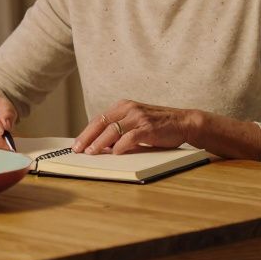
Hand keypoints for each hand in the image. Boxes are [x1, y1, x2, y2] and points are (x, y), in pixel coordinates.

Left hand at [74, 100, 198, 154]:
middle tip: (78, 149)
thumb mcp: (136, 123)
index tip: (77, 144)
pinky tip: (114, 153)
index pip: (99, 119)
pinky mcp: (148, 127)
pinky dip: (121, 146)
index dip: (86, 132)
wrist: (184, 122)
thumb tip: (102, 146)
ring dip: (100, 143)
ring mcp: (139, 117)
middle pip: (101, 122)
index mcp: (124, 106)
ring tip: (91, 152)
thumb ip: (120, 131)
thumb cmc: (159, 125)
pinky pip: (130, 137)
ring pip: (112, 130)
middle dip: (87, 137)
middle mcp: (129, 109)